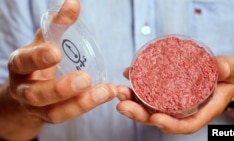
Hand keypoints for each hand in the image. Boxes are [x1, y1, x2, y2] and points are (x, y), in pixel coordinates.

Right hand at [1, 1, 128, 139]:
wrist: (26, 88)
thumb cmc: (37, 61)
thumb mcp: (44, 41)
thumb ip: (57, 24)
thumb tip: (74, 2)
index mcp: (20, 65)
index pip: (24, 62)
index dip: (38, 58)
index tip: (56, 51)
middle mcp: (24, 89)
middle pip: (36, 94)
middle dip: (60, 88)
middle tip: (85, 79)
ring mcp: (36, 108)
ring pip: (54, 113)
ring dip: (81, 104)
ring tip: (106, 91)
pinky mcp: (50, 117)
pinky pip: (67, 117)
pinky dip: (87, 107)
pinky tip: (106, 95)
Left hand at [116, 56, 233, 133]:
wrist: (218, 75)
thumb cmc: (225, 77)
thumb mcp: (230, 72)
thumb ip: (227, 70)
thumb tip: (222, 69)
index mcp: (199, 111)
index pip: (184, 124)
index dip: (169, 124)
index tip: (155, 118)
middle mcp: (182, 110)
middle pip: (158, 118)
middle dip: (139, 114)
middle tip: (123, 105)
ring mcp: (170, 102)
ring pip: (148, 107)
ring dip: (131, 101)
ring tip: (120, 91)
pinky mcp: (163, 92)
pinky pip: (147, 93)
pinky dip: (135, 87)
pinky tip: (127, 75)